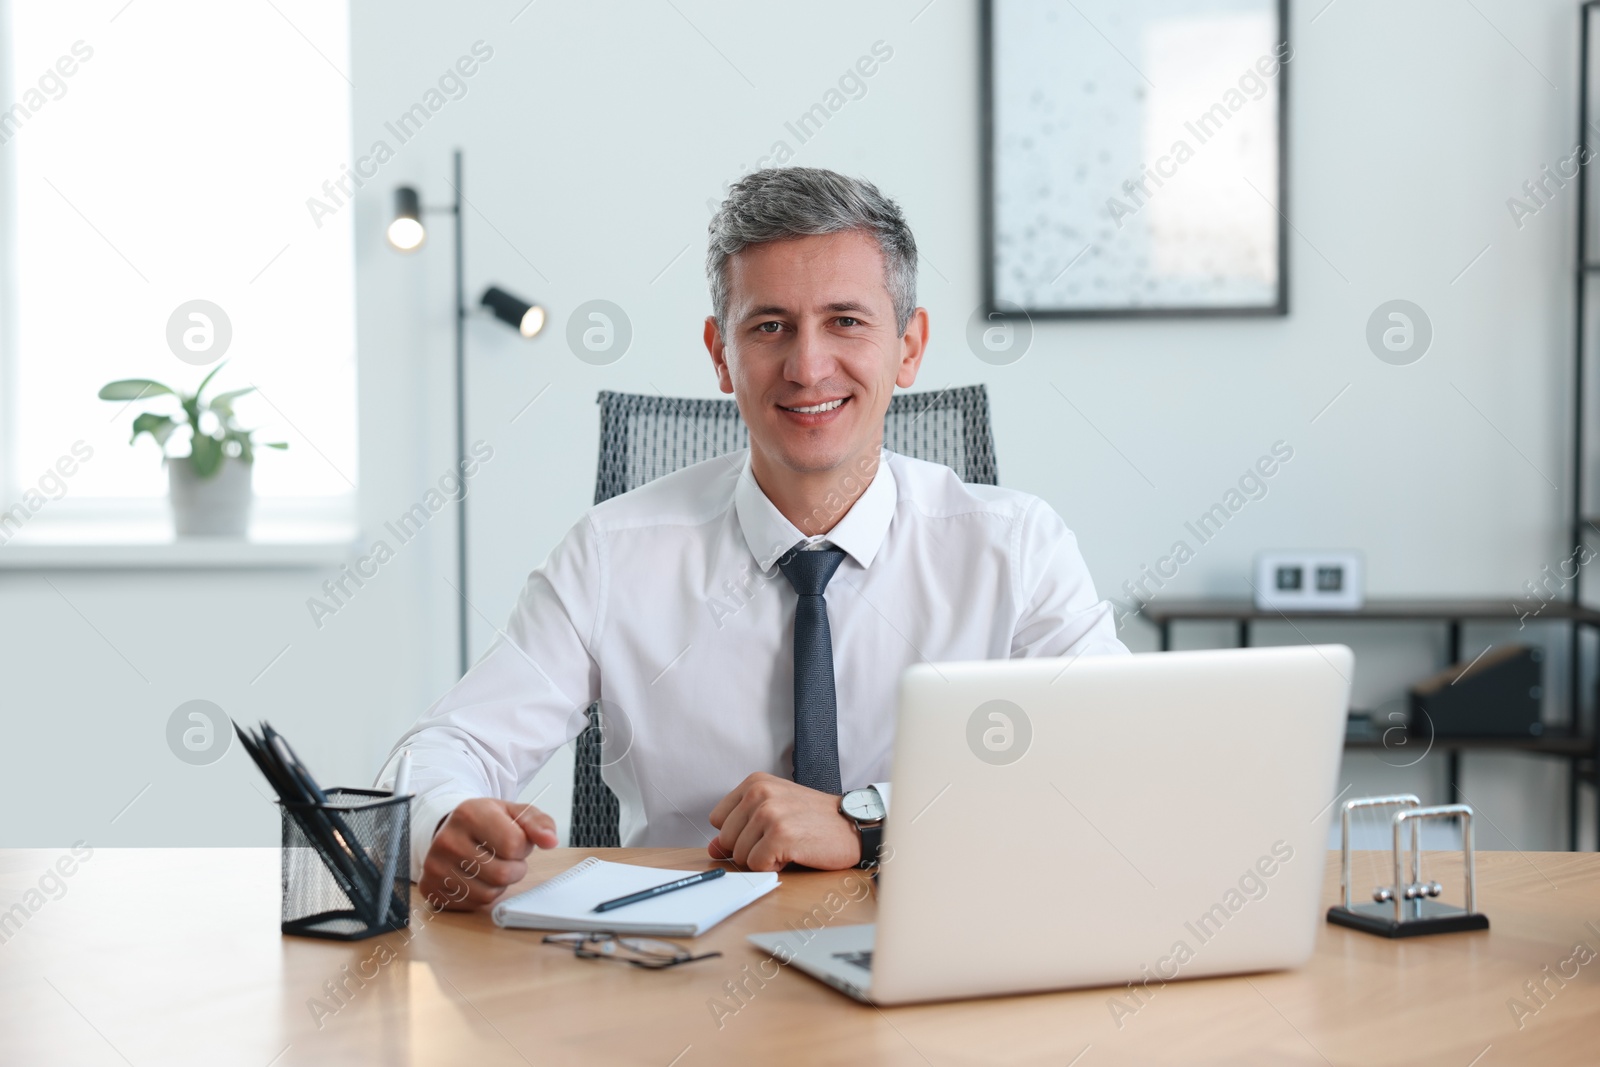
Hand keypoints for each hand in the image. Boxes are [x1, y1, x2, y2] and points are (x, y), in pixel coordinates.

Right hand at [420, 798, 557, 910]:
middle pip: (503, 873)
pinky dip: (482, 894)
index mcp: (469, 814)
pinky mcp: (431, 888)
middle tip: (506, 856)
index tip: (514, 839)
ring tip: (490, 864)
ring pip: (489, 893)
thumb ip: (538, 823)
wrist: (450, 829)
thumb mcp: (514, 812)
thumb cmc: (486, 822)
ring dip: (499, 883)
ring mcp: (435, 867)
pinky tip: (475, 876)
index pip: (514, 844)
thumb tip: (550, 841)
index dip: (523, 846)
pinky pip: (473, 904)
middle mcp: (447, 840)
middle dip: (515, 868)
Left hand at [707, 772, 859, 871]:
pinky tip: (794, 853)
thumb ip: (740, 827)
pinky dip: (774, 867)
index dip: (739, 833)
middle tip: (781, 838)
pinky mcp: (780, 835)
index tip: (765, 830)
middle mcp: (759, 793)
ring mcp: (769, 813)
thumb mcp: (774, 812)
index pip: (718, 820)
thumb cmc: (814, 819)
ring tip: (789, 844)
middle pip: (726, 840)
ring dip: (764, 859)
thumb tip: (713, 849)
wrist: (852, 825)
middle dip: (750, 848)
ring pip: (740, 855)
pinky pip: (757, 866)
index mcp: (755, 782)